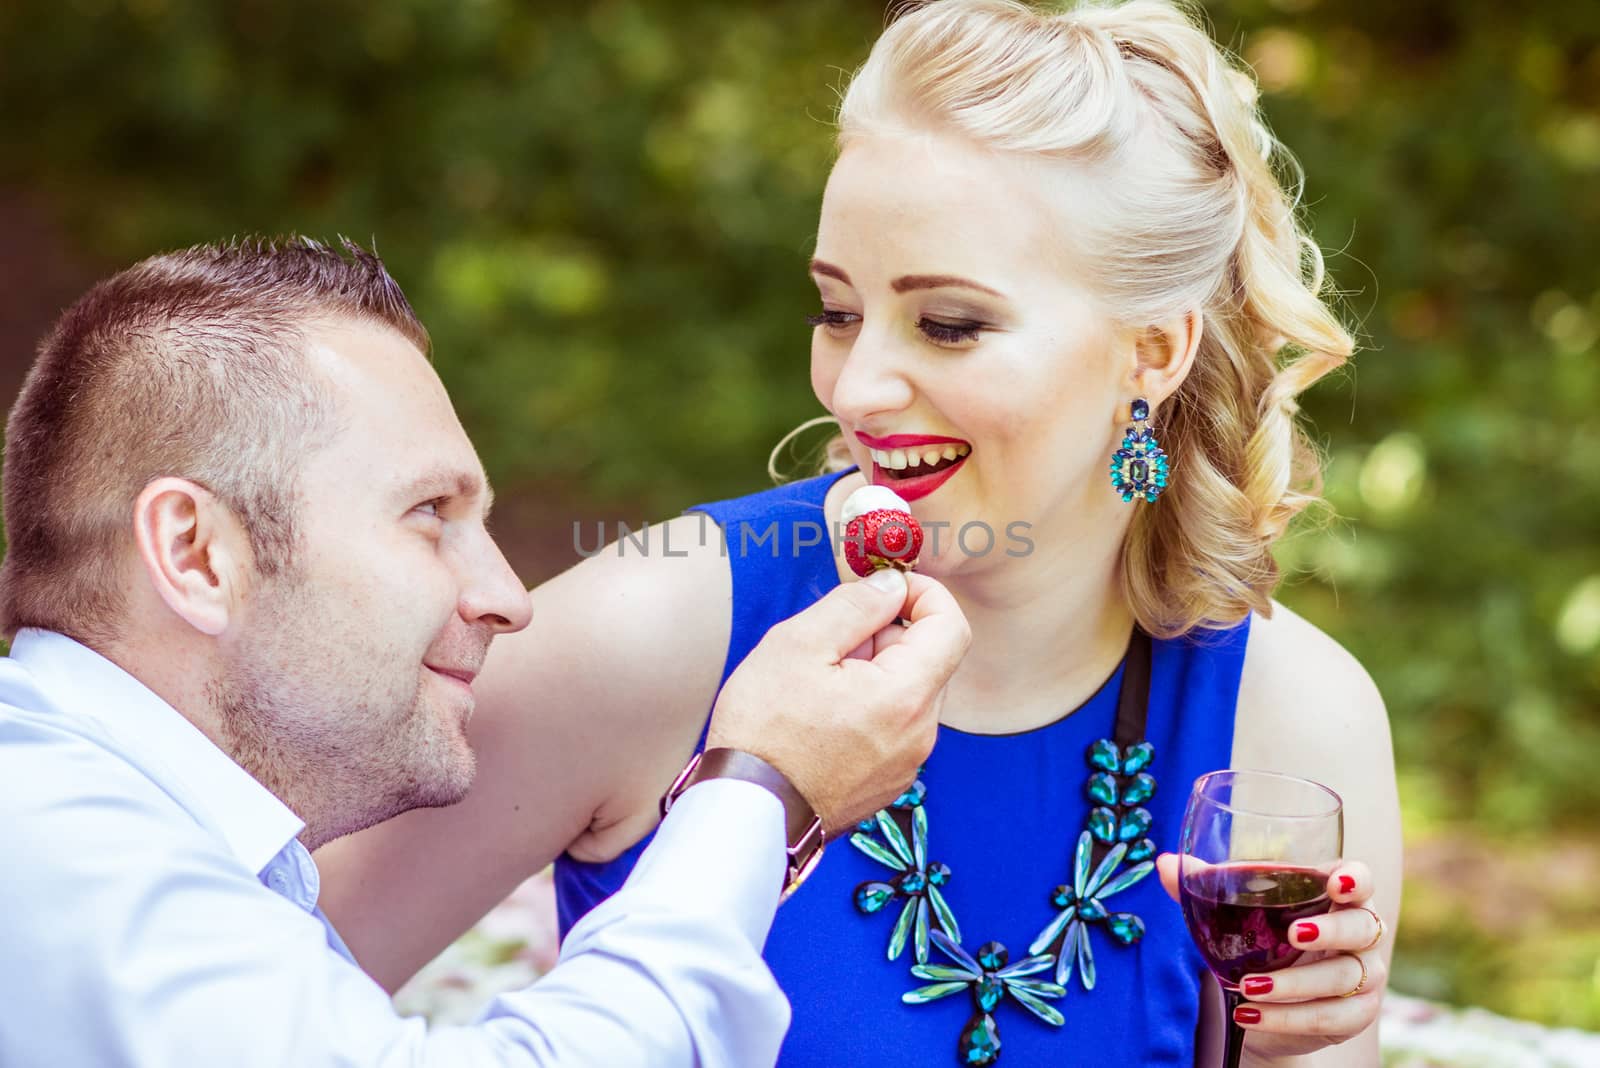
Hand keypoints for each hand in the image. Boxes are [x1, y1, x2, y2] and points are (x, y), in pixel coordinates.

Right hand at [707, 569, 969, 835]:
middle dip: (888, 634)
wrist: (746, 813)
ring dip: (875, 672)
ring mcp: (907, 764)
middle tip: (832, 642)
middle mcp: (920, 734)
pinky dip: (870, 707)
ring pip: (909, 693)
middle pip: (929, 659)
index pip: (952, 626)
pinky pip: (895, 727)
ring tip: (819, 685)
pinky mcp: (888, 783)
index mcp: (906, 696)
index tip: (888, 587)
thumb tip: (892, 584)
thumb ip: (854, 605)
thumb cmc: (763, 730)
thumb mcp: (798, 644)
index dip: (925, 594)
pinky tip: (822, 718)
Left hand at [1157, 855, 1387, 1059]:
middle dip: (1330, 930)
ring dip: (1294, 983)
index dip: (1355, 879)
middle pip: (1361, 927)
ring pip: (1342, 977)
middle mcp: (1361, 933)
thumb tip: (1164, 863)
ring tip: (1248, 986)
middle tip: (1293, 934)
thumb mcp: (1237, 912)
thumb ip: (1205, 884)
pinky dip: (1288, 1018)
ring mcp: (1364, 976)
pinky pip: (1328, 1017)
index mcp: (1336, 896)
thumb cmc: (1262, 940)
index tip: (1335, 882)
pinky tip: (1252, 1015)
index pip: (1360, 879)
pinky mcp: (1355, 1015)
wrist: (1267, 1005)